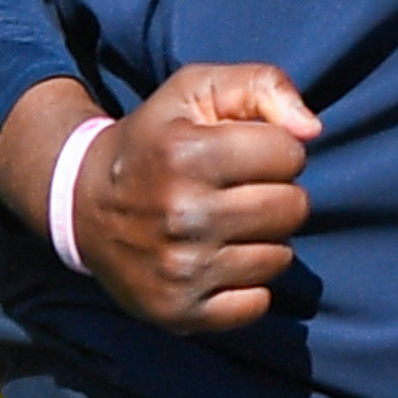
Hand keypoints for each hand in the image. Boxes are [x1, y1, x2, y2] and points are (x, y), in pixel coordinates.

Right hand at [61, 62, 319, 334]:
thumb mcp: (197, 90)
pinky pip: (257, 305)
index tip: (244, 153)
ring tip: (227, 225)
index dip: (275, 149)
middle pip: (292, 208)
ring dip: (263, 240)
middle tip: (239, 192)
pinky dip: (247, 285)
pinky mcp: (179, 312)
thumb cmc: (157, 140)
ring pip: (280, 258)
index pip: (290, 154)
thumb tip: (312, 130)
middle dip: (276, 194)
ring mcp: (180, 270)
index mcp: (186, 153)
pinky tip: (219, 262)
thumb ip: (262, 85)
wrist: (85, 205)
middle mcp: (182, 214)